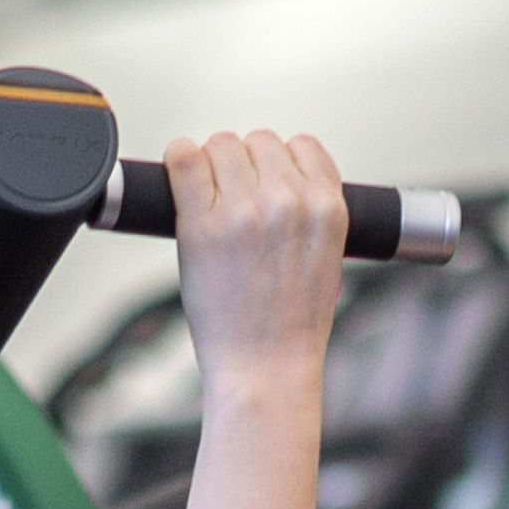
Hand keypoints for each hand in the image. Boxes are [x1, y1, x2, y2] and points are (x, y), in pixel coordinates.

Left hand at [164, 130, 347, 406]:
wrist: (266, 367)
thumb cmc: (293, 323)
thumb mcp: (328, 257)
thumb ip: (312, 210)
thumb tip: (280, 175)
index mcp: (328, 206)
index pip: (302, 145)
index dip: (281, 163)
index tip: (268, 185)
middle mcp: (289, 201)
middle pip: (259, 141)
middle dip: (246, 165)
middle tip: (235, 201)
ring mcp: (244, 211)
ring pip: (222, 144)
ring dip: (213, 164)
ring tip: (212, 201)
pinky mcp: (202, 225)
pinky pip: (184, 158)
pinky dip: (179, 157)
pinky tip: (181, 173)